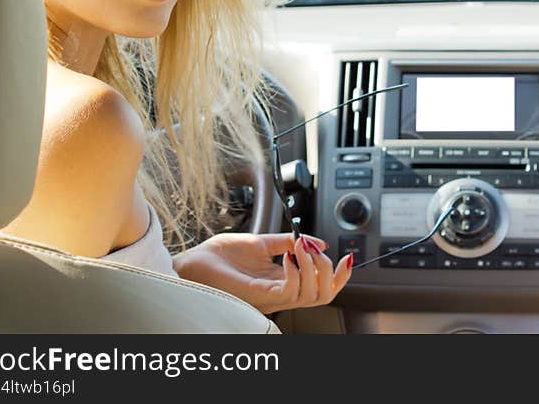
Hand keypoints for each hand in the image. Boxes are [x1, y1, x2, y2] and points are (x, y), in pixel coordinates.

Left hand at [172, 232, 352, 314]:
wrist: (192, 262)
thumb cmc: (218, 256)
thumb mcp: (262, 242)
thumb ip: (289, 241)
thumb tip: (317, 241)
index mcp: (283, 282)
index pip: (322, 288)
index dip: (340, 276)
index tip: (346, 257)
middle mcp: (280, 293)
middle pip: (324, 296)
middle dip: (330, 271)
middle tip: (316, 249)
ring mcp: (271, 297)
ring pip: (311, 294)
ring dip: (313, 266)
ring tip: (300, 247)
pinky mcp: (259, 295)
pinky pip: (290, 291)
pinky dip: (295, 271)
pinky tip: (288, 256)